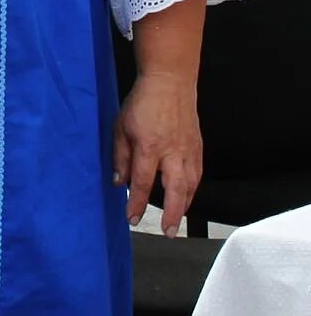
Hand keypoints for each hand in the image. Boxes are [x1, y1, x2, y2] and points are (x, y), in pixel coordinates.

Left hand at [114, 72, 202, 233]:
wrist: (170, 83)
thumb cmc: (142, 103)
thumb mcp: (121, 127)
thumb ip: (120, 157)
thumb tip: (118, 182)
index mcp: (149, 146)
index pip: (142, 182)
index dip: (135, 203)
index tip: (130, 218)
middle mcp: (172, 152)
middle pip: (175, 190)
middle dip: (172, 214)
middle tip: (167, 232)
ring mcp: (188, 150)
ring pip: (190, 185)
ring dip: (184, 206)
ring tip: (175, 220)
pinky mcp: (198, 148)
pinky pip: (197, 175)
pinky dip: (192, 190)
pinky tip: (186, 198)